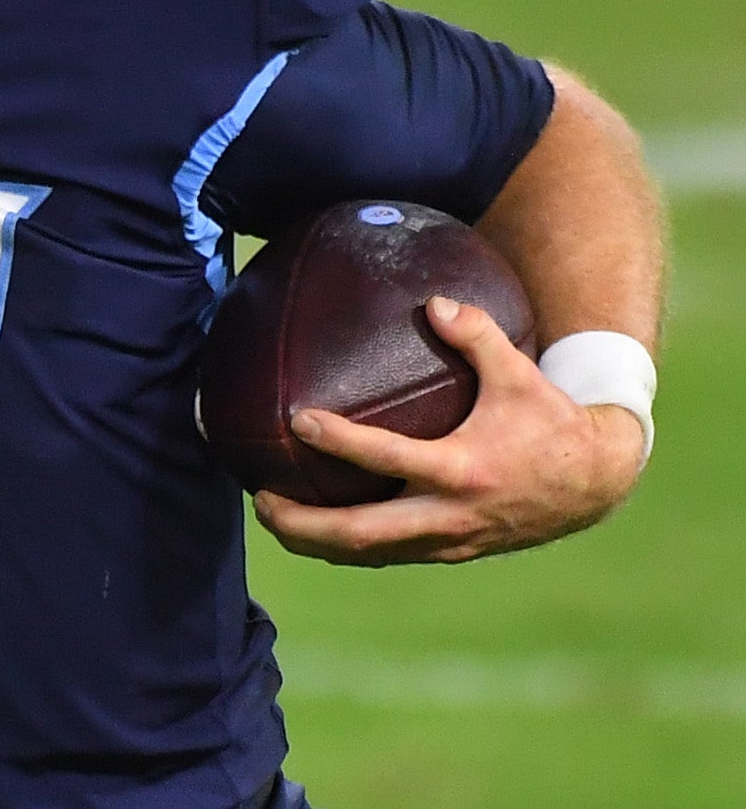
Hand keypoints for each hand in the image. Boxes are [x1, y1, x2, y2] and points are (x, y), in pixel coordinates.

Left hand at [253, 295, 648, 565]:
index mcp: (464, 470)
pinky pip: (387, 555)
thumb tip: (434, 301)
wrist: (597, 483)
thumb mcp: (520, 373)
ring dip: (315, 542)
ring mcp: (450, 543)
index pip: (390, 459)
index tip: (298, 419)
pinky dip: (346, 546)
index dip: (342, 442)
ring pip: (369, 555)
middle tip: (260, 499)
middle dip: (303, 524)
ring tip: (271, 515)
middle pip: (362, 534)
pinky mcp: (450, 553)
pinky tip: (313, 527)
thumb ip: (477, 333)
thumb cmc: (551, 421)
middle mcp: (452, 515)